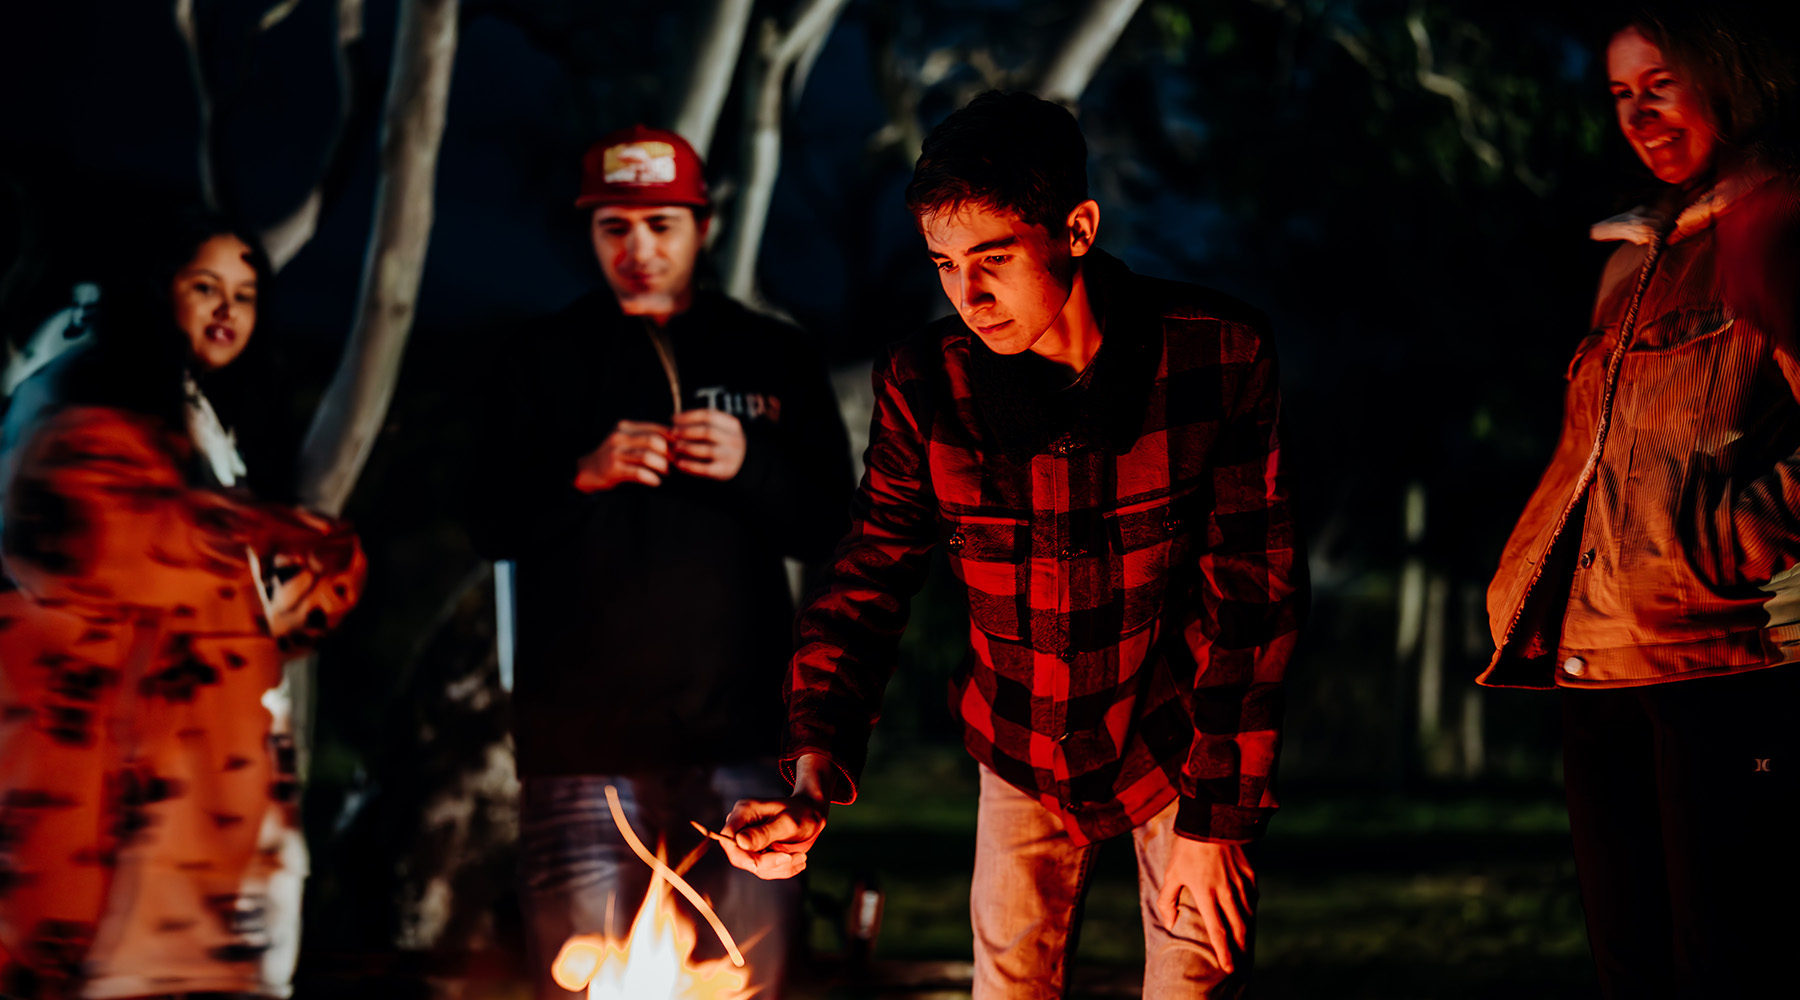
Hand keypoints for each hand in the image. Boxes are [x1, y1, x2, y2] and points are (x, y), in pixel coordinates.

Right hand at [574, 420, 670, 490]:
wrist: (588, 470)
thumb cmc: (614, 456)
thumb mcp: (626, 440)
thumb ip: (644, 437)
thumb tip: (674, 440)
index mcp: (626, 427)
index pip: (656, 429)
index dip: (672, 439)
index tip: (680, 449)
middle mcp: (620, 437)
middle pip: (654, 441)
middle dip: (669, 453)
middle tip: (675, 463)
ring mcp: (616, 452)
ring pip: (647, 457)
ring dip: (662, 466)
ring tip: (667, 472)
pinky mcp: (614, 468)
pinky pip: (639, 473)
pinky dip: (652, 478)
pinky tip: (656, 481)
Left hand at [671, 408, 745, 480]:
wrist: (741, 464)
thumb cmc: (721, 443)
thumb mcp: (718, 429)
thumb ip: (700, 423)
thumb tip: (673, 420)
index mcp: (732, 425)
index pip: (709, 415)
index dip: (688, 416)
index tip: (673, 419)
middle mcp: (734, 439)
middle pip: (708, 431)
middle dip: (687, 431)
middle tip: (672, 433)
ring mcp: (731, 456)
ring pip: (708, 450)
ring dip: (688, 447)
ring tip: (675, 447)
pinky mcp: (725, 471)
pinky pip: (706, 468)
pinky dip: (691, 466)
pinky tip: (679, 463)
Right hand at [718, 753, 835, 879]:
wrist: (812, 813)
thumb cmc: (802, 813)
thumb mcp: (788, 823)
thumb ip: (764, 833)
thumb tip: (740, 841)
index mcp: (744, 812)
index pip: (729, 838)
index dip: (743, 855)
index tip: (766, 863)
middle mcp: (742, 826)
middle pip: (741, 856)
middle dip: (768, 863)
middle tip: (793, 858)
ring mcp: (748, 841)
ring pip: (754, 866)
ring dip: (780, 866)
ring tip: (801, 857)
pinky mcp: (757, 852)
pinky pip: (764, 870)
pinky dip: (782, 869)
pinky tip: (798, 860)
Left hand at [1158, 838, 1254, 972]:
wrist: (1212, 818)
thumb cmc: (1187, 847)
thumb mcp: (1172, 872)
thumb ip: (1168, 899)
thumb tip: (1169, 923)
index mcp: (1207, 895)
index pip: (1217, 931)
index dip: (1224, 952)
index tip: (1228, 967)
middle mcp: (1227, 892)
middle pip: (1238, 926)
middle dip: (1240, 944)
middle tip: (1240, 956)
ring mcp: (1240, 881)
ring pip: (1247, 911)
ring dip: (1247, 926)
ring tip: (1244, 937)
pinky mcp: (1249, 870)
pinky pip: (1253, 893)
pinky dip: (1251, 904)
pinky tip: (1249, 908)